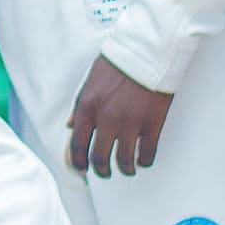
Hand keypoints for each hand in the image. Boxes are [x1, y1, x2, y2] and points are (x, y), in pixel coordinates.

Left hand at [66, 54, 174, 177]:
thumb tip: (71, 125)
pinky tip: (143, 160)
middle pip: (100, 158)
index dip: (78, 162)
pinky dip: (145, 160)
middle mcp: (107, 119)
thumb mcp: (90, 80)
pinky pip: (147, 152)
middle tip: (104, 173)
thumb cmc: (119, 61)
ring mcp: (131, 123)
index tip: (81, 169)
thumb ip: (80, 105)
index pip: (78, 145)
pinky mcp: (152, 124)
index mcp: (88, 107)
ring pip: (124, 160)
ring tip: (127, 169)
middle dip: (101, 170)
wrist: (148, 51)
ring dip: (125, 169)